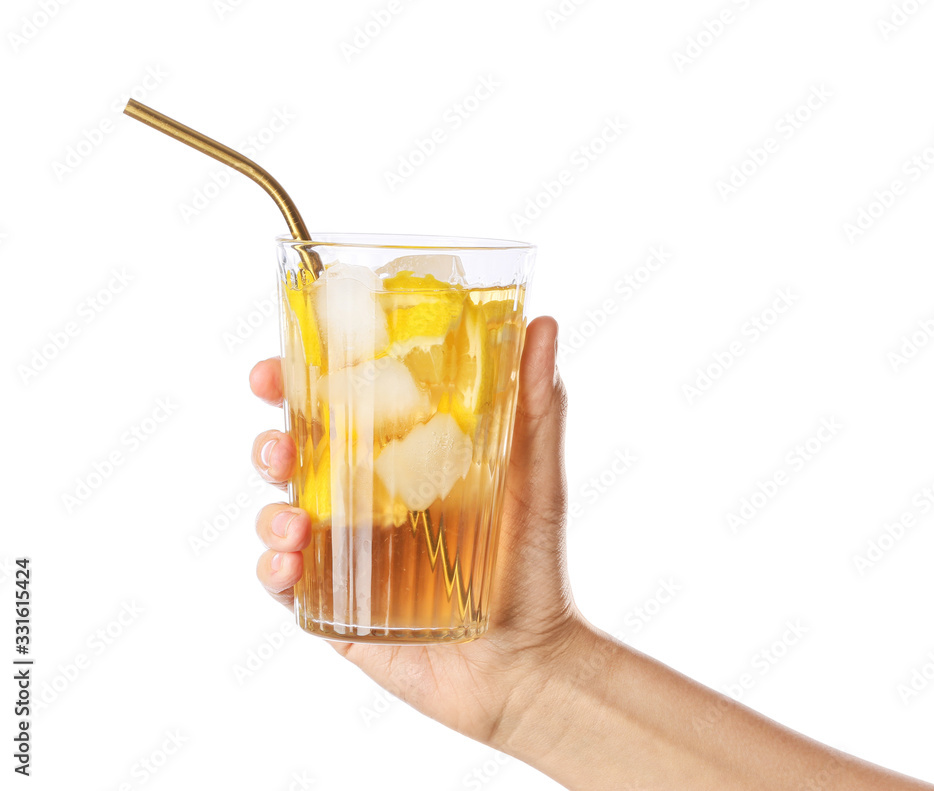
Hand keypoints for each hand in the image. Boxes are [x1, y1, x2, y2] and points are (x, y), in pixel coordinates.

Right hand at [248, 316, 582, 746]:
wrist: (528, 661)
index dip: (299, 383)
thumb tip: (543, 324)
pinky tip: (290, 562)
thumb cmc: (532, 564)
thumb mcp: (536, 476)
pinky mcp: (335, 609)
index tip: (281, 364)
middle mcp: (364, 502)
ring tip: (294, 518)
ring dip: (269, 508)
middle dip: (271, 441)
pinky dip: (273, 570)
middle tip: (278, 441)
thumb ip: (537, 404)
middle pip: (295, 459)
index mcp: (399, 462)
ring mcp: (346, 556)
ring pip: (280, 516)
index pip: (337, 410)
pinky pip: (285, 586)